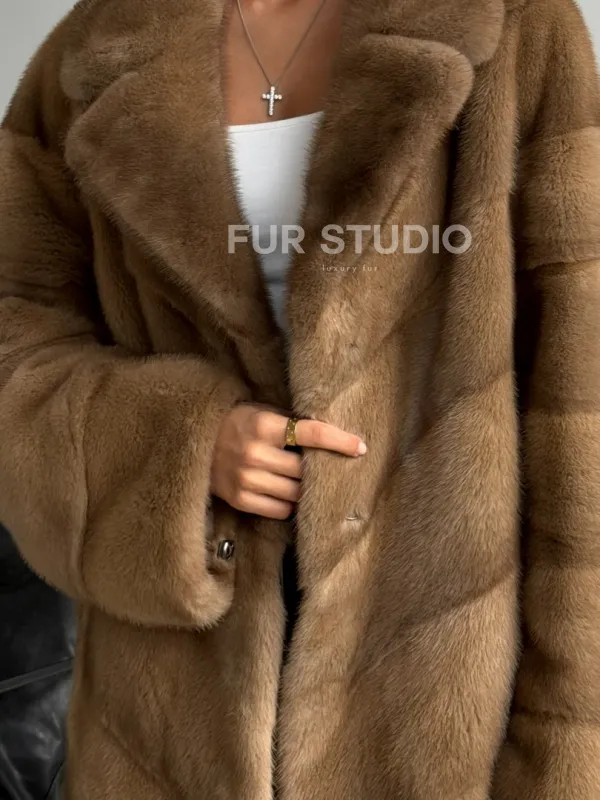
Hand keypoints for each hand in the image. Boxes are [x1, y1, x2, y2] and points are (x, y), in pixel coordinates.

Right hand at [210, 403, 366, 518]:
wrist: (196, 442)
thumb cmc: (238, 424)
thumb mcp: (262, 413)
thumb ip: (291, 424)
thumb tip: (332, 436)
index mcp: (263, 426)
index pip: (311, 433)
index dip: (339, 441)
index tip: (360, 447)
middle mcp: (255, 453)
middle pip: (305, 470)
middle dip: (317, 470)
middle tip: (327, 469)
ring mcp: (246, 479)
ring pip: (295, 493)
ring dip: (304, 489)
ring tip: (305, 482)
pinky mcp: (240, 499)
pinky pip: (280, 510)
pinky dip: (289, 504)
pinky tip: (287, 493)